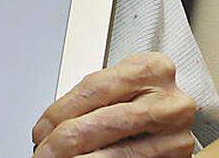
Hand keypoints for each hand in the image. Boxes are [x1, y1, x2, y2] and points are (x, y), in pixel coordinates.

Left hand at [32, 52, 195, 156]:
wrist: (177, 115)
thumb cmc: (146, 96)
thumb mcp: (124, 84)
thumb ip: (94, 98)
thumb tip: (49, 128)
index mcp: (153, 69)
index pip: (94, 89)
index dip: (60, 112)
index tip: (41, 130)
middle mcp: (170, 101)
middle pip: (103, 122)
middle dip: (64, 141)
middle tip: (43, 152)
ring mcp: (177, 134)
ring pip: (118, 154)